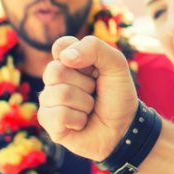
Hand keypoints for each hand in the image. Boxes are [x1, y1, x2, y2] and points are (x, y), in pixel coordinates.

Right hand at [37, 35, 139, 161]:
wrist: (124, 128)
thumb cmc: (118, 95)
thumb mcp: (116, 65)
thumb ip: (94, 48)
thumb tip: (64, 57)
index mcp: (70, 61)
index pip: (61, 46)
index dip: (78, 55)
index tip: (94, 68)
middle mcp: (55, 79)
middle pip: (55, 71)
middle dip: (85, 83)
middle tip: (94, 91)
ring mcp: (49, 100)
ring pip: (59, 94)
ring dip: (85, 103)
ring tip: (90, 108)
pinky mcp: (48, 122)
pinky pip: (58, 115)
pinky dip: (78, 119)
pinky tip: (81, 123)